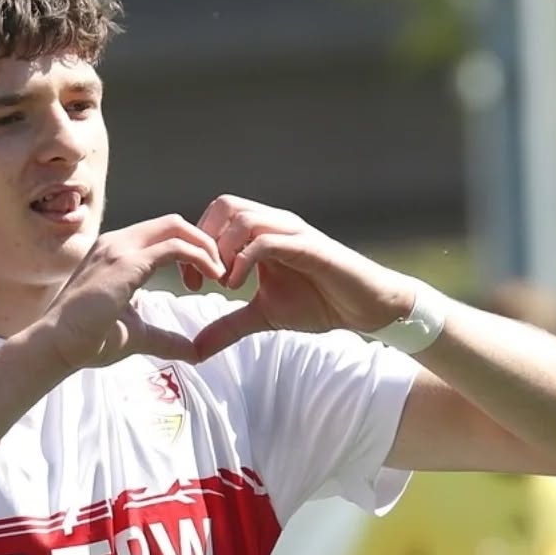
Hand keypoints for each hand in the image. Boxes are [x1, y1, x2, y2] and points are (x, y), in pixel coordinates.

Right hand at [36, 215, 225, 374]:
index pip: (161, 234)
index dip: (188, 250)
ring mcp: (119, 249)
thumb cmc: (86, 340)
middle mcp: (116, 242)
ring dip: (205, 247)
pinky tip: (211, 276)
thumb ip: (165, 337)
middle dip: (202, 242)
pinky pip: (175, 247)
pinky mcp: (126, 262)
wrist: (56, 345)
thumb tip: (193, 351)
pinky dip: (200, 257)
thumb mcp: (136, 334)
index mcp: (114, 252)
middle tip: (219, 272)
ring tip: (220, 274)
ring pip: (176, 228)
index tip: (201, 280)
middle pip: (172, 223)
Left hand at [189, 196, 417, 358]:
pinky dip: (244, 260)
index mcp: (262, 234)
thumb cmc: (318, 303)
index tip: (190, 283)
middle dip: (204, 240)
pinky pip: (267, 241)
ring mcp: (293, 233)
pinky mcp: (309, 248)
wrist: (365, 307)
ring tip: (222, 284)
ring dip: (222, 250)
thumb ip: (228, 326)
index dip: (195, 246)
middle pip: (225, 205)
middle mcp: (276, 225)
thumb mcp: (263, 316)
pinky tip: (237, 286)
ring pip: (244, 218)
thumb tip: (195, 349)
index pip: (217, 217)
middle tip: (199, 280)